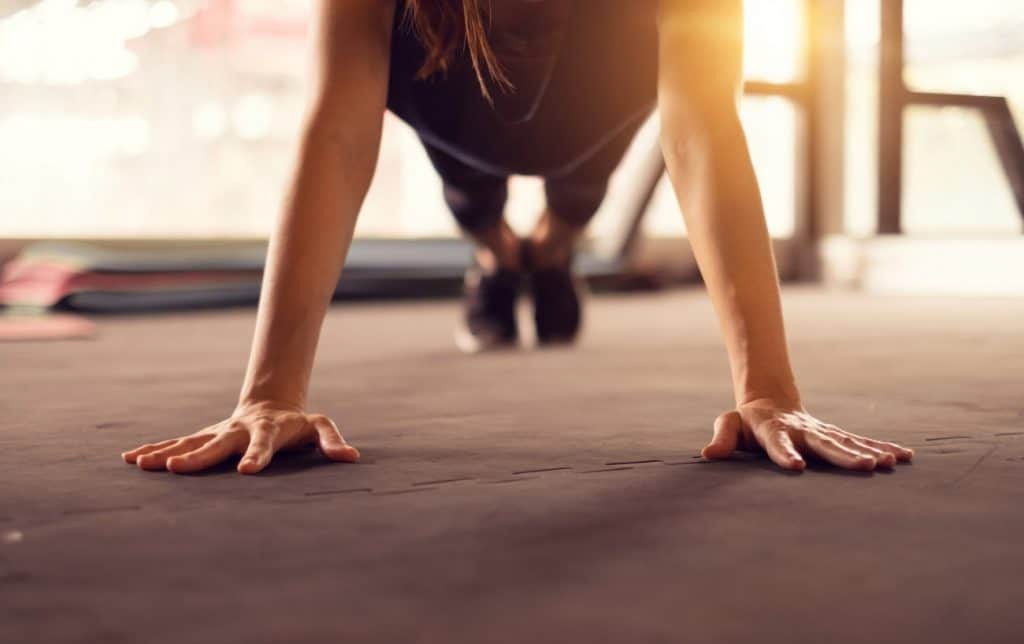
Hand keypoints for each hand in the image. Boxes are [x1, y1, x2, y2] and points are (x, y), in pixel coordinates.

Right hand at [122, 402, 358, 474]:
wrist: (271, 403)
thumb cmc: (297, 422)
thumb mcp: (319, 427)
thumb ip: (332, 441)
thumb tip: (351, 456)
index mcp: (268, 430)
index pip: (264, 445)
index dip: (257, 457)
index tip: (246, 472)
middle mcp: (238, 430)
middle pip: (216, 443)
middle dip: (196, 456)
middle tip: (174, 467)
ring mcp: (219, 432)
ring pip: (190, 441)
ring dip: (166, 451)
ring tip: (141, 463)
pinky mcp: (205, 436)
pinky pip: (178, 442)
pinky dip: (155, 449)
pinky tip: (131, 458)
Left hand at [701, 399, 912, 471]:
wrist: (770, 402)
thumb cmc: (746, 422)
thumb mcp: (730, 426)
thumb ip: (722, 438)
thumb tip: (708, 454)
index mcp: (774, 430)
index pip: (778, 443)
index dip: (785, 454)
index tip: (795, 467)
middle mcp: (803, 430)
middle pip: (824, 443)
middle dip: (844, 455)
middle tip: (866, 466)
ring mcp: (821, 431)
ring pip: (847, 441)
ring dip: (870, 452)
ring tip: (891, 463)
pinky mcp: (835, 434)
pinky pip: (861, 441)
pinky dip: (882, 447)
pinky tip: (905, 456)